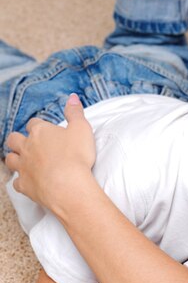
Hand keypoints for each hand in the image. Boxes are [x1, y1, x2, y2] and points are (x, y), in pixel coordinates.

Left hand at [5, 94, 95, 208]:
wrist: (68, 185)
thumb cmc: (76, 156)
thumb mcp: (82, 129)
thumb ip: (75, 112)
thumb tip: (72, 97)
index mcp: (40, 132)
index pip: (34, 124)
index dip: (39, 126)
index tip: (46, 131)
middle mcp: (27, 147)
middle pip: (14, 139)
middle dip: (18, 140)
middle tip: (28, 144)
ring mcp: (23, 166)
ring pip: (10, 159)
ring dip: (15, 158)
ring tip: (24, 161)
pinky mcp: (24, 184)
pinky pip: (16, 182)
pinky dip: (21, 181)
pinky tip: (29, 181)